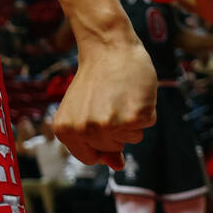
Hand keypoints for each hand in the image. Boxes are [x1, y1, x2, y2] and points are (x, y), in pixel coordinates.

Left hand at [53, 38, 156, 168]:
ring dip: (130, 120)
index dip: (99, 143)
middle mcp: (85, 129)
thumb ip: (97, 142)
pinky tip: (133, 92)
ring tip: (119, 95)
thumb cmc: (96, 77)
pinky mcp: (135, 117)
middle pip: (111, 150)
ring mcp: (110, 124)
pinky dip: (144, 110)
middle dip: (115, 130)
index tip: (98, 120)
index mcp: (65, 129)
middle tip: (108, 100)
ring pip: (131, 139)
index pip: (89, 157)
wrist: (108, 45)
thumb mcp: (85, 111)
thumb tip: (116, 166)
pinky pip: (146, 125)